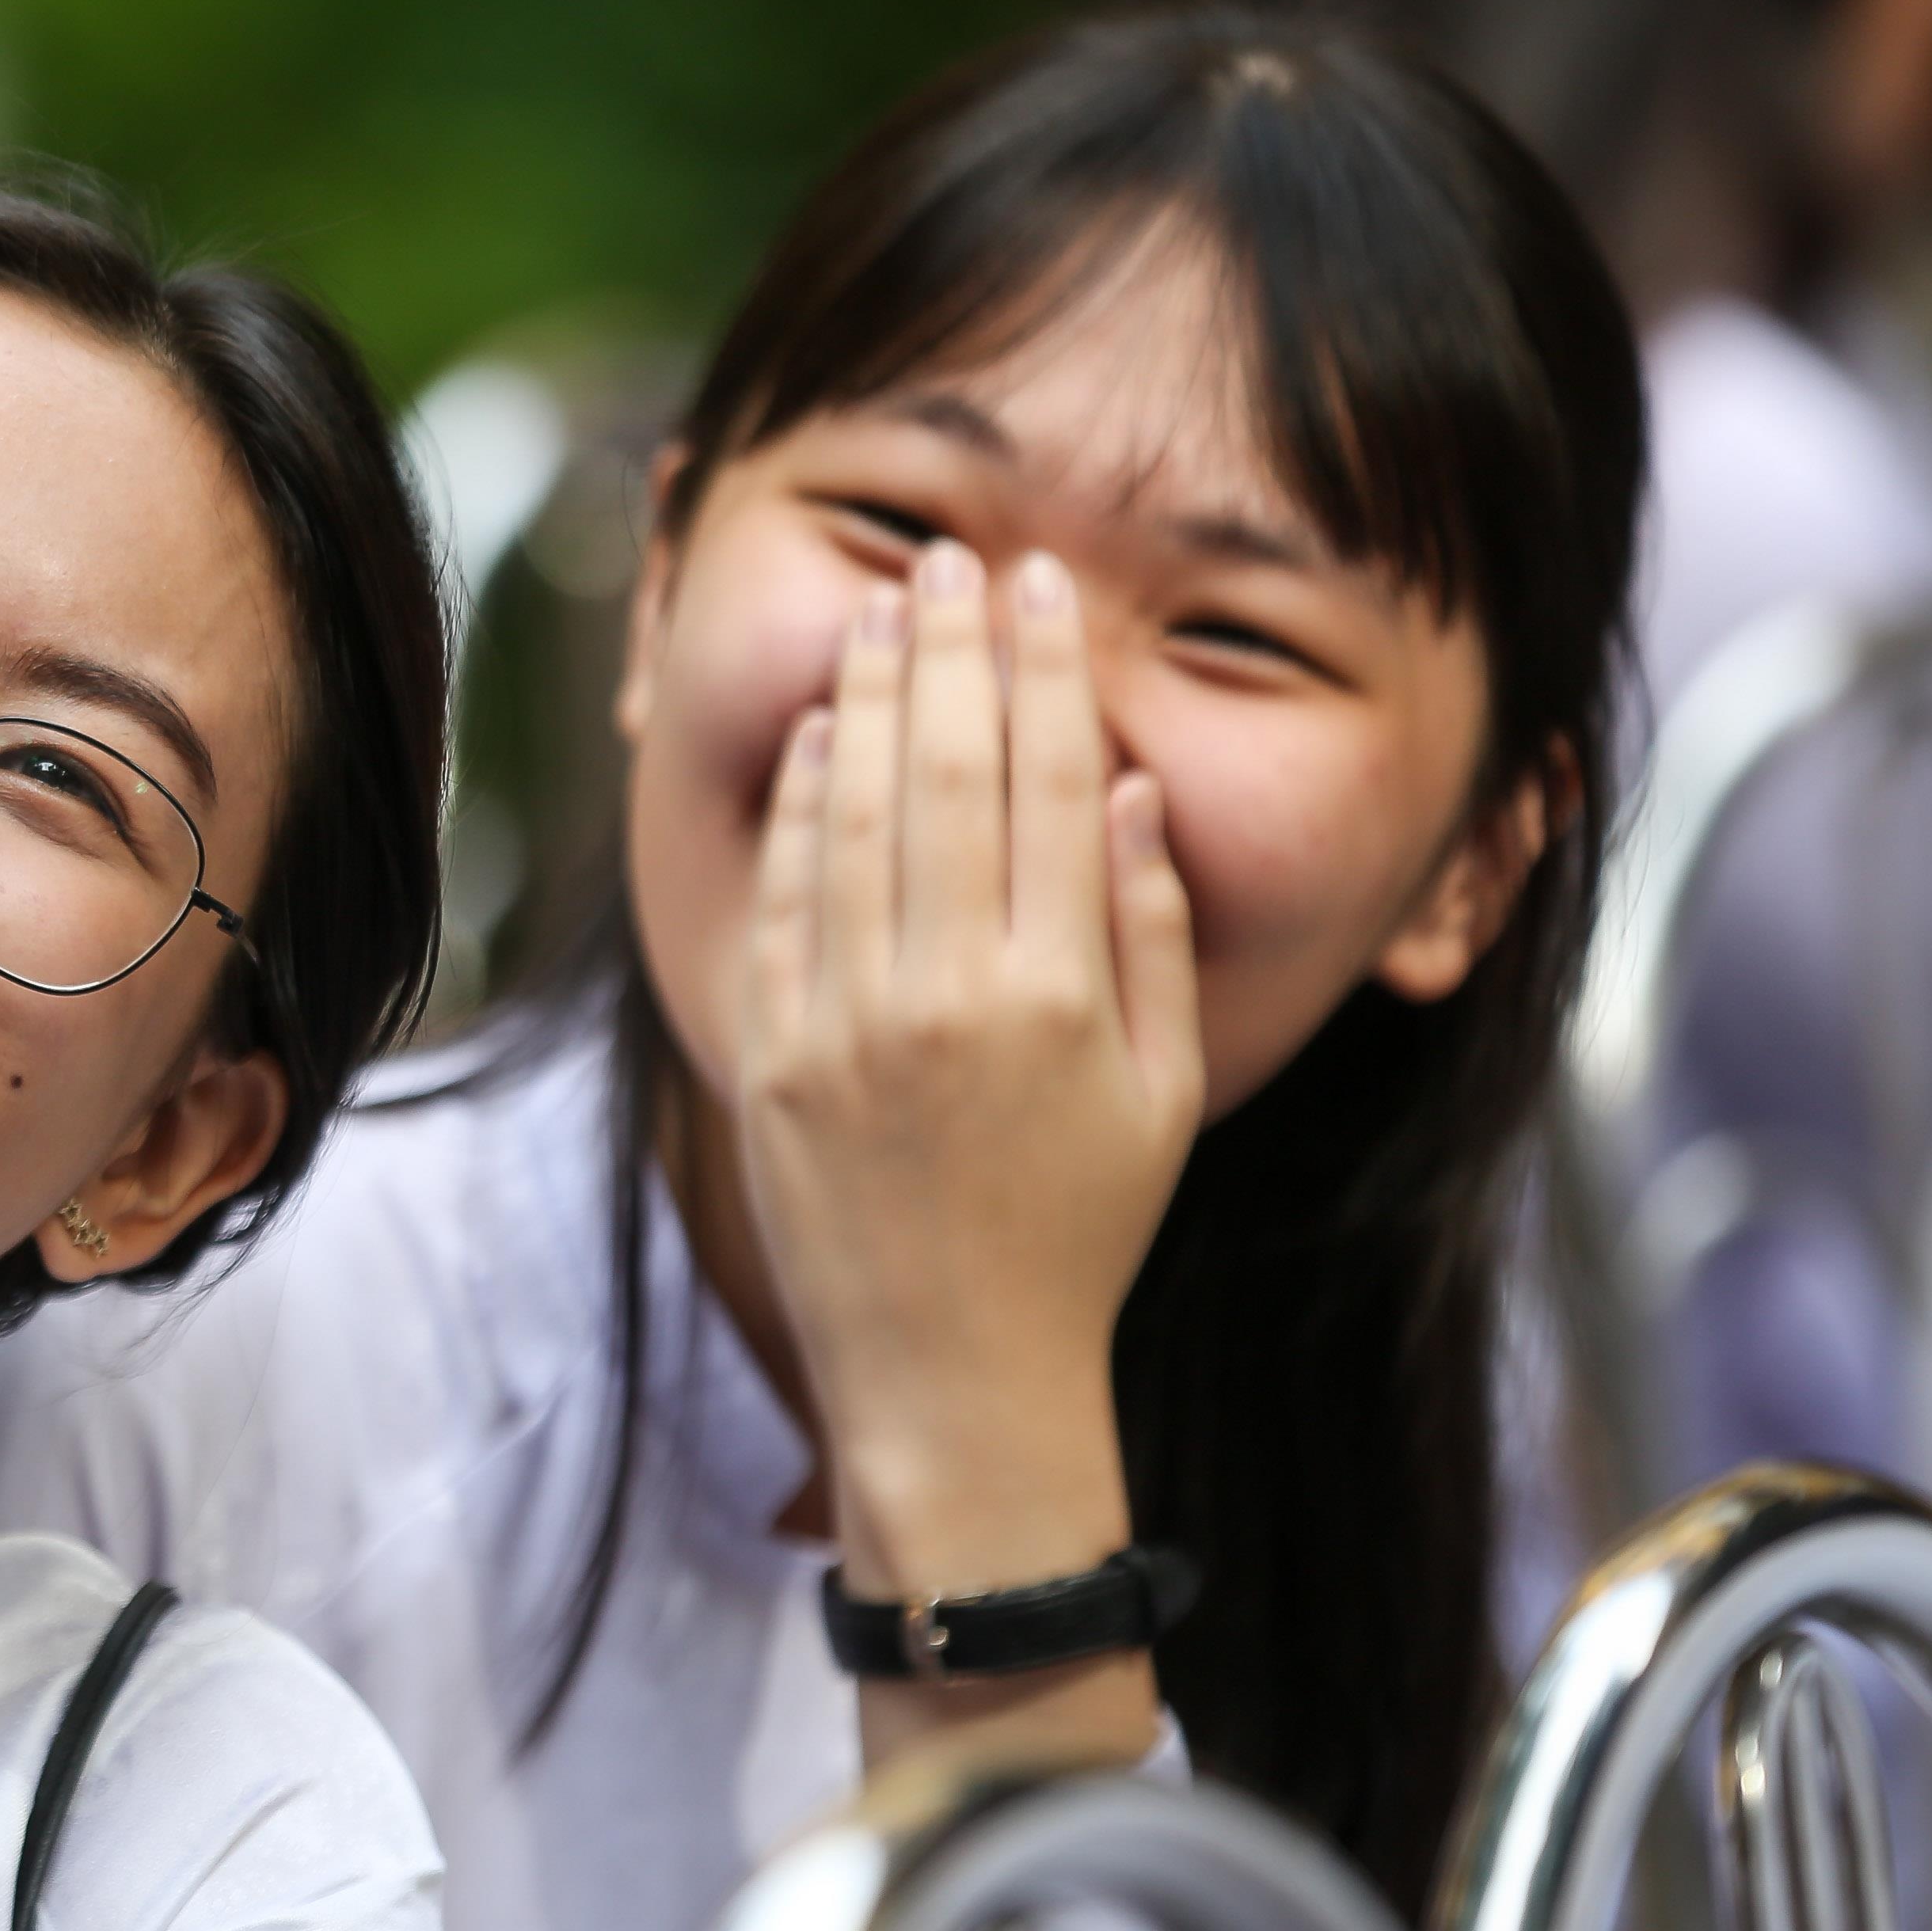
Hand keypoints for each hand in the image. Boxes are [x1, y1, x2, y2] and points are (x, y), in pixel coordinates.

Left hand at [731, 542, 1199, 1614]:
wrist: (953, 1370)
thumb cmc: (1077, 1231)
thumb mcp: (1162, 1093)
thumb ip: (1153, 936)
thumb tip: (1130, 792)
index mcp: (1062, 994)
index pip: (1054, 783)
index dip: (1047, 670)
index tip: (1042, 587)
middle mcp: (951, 992)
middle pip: (947, 772)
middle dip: (952, 649)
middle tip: (953, 560)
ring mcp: (847, 1021)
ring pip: (856, 815)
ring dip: (871, 699)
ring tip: (885, 611)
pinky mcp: (769, 1052)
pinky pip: (783, 897)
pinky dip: (799, 804)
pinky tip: (821, 734)